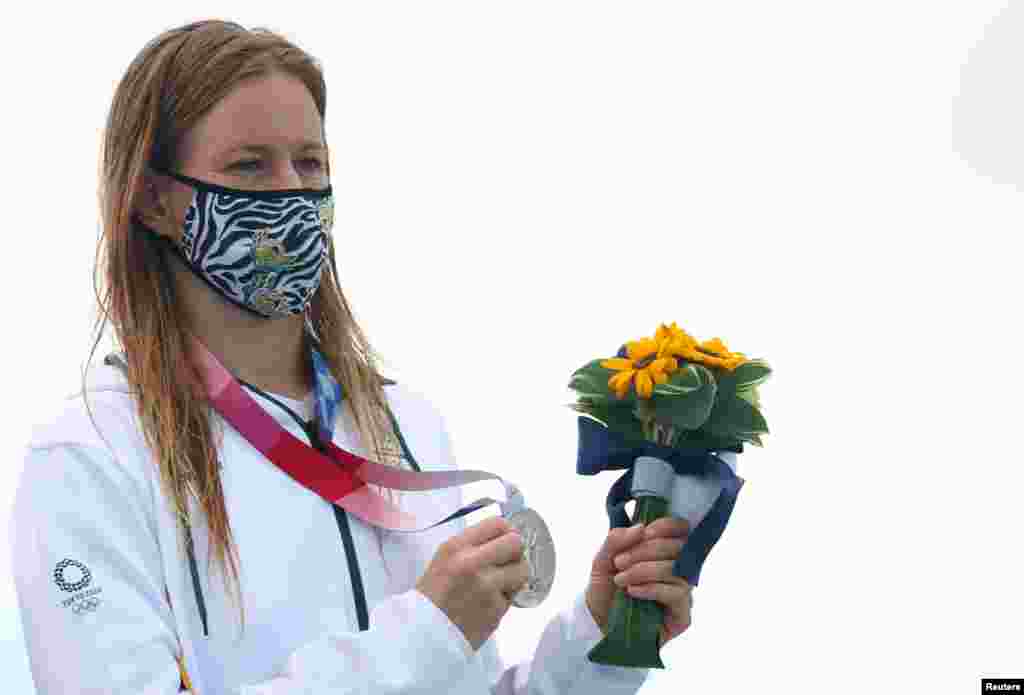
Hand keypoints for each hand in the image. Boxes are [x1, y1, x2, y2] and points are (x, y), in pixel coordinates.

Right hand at [416, 516, 529, 651]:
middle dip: (515, 552)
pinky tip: (488, 604)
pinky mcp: (496, 609)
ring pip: (522, 569)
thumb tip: (506, 536)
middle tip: (507, 562)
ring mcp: (486, 586)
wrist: (425, 632)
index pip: (497, 524)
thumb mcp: (444, 559)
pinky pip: (513, 596)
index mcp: (456, 547)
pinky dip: (505, 599)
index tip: (505, 540)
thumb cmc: (434, 595)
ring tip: (499, 584)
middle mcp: (472, 562)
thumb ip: (472, 546)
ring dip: (515, 576)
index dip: (506, 531)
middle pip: (515, 542)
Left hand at [585, 517, 692, 647]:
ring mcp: (683, 593)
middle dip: (645, 550)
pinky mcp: (682, 616)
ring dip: (644, 570)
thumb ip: (616, 540)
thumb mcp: (603, 559)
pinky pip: (677, 594)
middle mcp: (679, 570)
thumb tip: (641, 527)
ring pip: (677, 570)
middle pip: (679, 548)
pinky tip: (632, 591)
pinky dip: (652, 588)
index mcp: (663, 552)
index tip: (644, 533)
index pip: (681, 530)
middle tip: (619, 562)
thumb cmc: (605, 589)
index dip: (667, 526)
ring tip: (621, 579)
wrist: (598, 623)